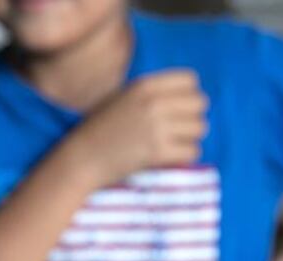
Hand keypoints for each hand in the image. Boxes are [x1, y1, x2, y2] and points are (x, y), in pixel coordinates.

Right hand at [70, 69, 208, 186]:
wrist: (81, 158)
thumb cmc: (100, 130)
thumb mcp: (122, 98)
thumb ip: (151, 93)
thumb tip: (188, 95)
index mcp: (144, 86)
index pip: (190, 80)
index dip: (188, 94)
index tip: (177, 108)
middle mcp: (153, 103)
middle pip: (200, 103)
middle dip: (192, 116)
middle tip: (176, 129)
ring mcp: (157, 128)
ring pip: (200, 127)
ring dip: (189, 137)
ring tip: (172, 143)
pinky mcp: (158, 152)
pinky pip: (193, 150)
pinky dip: (184, 156)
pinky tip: (169, 157)